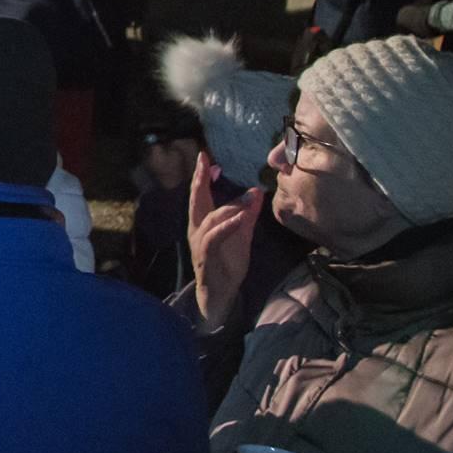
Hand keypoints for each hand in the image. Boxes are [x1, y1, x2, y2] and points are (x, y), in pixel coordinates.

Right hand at [189, 152, 263, 331]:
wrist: (220, 295)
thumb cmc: (227, 264)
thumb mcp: (242, 236)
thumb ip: (248, 215)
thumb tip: (257, 192)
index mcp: (203, 222)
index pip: (201, 195)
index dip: (202, 176)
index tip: (205, 156)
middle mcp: (197, 229)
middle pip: (196, 200)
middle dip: (199, 179)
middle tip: (204, 161)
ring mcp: (200, 243)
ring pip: (209, 218)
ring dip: (227, 206)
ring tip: (247, 197)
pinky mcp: (205, 256)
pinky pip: (213, 238)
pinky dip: (226, 226)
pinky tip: (239, 218)